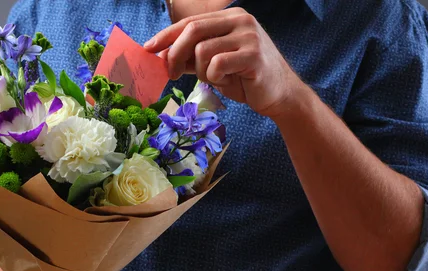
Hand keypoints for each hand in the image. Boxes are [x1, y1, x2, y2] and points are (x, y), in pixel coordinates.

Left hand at [144, 8, 301, 117]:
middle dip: (174, 54)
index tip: (148, 49)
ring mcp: (249, 36)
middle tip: (170, 74)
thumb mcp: (214, 65)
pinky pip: (217, 65)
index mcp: (230, 18)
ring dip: (200, 72)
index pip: (190, 22)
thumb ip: (192, 58)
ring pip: (202, 50)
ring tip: (214, 79)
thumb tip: (162, 56)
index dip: (166, 35)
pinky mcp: (253, 56)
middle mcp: (240, 21)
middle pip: (193, 31)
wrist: (279, 95)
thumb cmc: (245, 79)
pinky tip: (226, 81)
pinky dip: (214, 78)